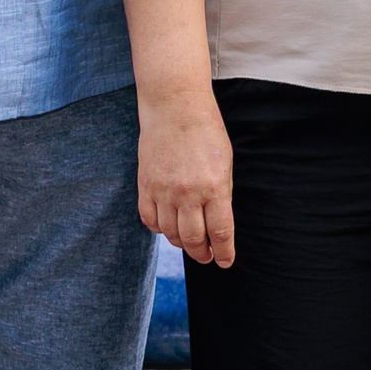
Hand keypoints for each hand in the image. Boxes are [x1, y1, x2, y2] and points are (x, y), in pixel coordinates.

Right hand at [139, 94, 236, 266]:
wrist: (175, 107)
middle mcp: (188, 193)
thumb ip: (221, 194)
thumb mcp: (224, 163)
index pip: (220, 231)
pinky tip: (167, 226)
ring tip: (189, 241)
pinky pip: (150, 220)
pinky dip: (159, 228)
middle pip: (194, 239)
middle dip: (202, 253)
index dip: (224, 252)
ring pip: (170, 233)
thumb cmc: (205, 132)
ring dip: (181, 242)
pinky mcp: (145, 186)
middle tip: (207, 256)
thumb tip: (217, 225)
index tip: (225, 262)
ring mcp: (164, 191)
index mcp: (214, 186)